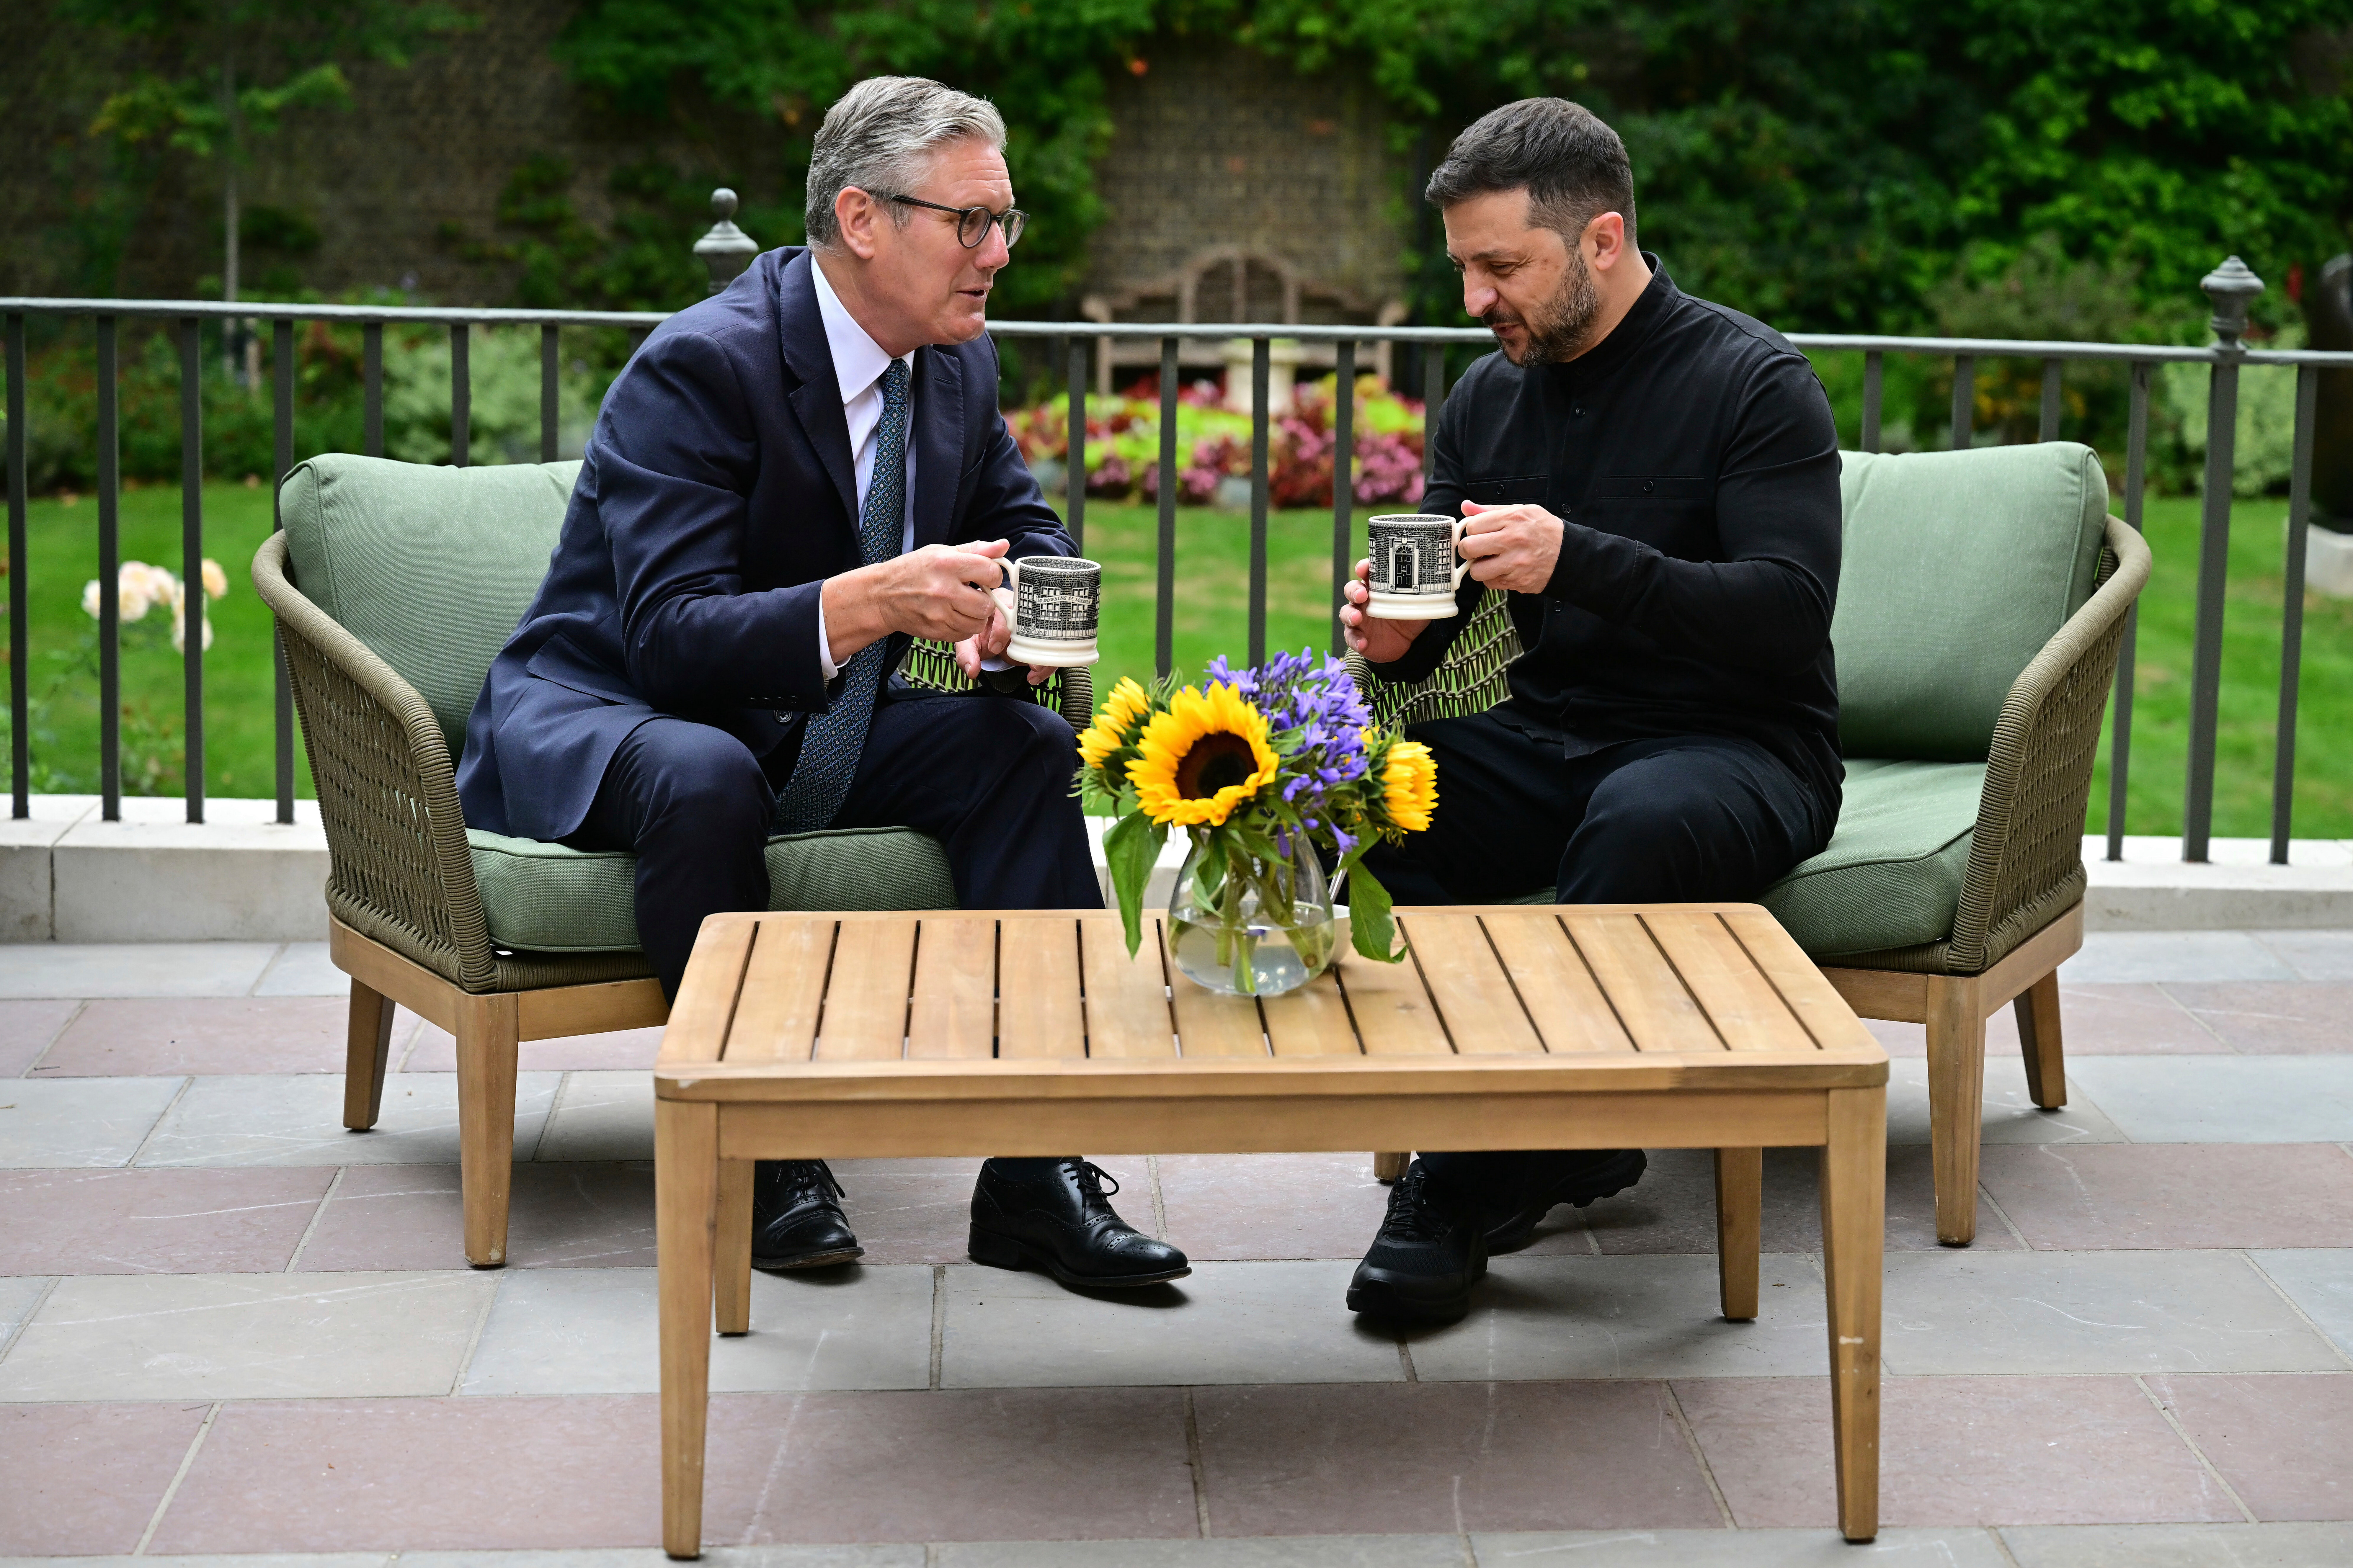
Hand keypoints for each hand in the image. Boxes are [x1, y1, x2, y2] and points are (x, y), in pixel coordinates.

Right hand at [824, 538, 1008, 666]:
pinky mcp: (936, 631)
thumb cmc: (913, 570)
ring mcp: (939, 614)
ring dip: (975, 616)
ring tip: (963, 606)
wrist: (883, 595)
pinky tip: (953, 616)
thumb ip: (975, 550)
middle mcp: (944, 590)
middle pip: (986, 605)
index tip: (985, 577)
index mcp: (947, 564)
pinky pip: (964, 635)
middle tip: (974, 594)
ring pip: (978, 623)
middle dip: (985, 600)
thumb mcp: (941, 552)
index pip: (990, 573)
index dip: (993, 576)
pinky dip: (963, 627)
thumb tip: (1003, 546)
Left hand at [952, 595, 1051, 685]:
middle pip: (1031, 618)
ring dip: (1043, 652)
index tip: (994, 648)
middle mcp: (1019, 607)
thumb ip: (967, 655)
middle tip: (1023, 659)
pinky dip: (1047, 661)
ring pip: (1045, 633)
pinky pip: (1050, 646)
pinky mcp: (1042, 635)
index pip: (1004, 611)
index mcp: (998, 602)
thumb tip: (972, 670)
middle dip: (1029, 639)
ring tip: (1034, 669)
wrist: (990, 637)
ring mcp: (1034, 620)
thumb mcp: (969, 643)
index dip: (1000, 631)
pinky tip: (1036, 673)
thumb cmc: (980, 633)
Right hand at [1339, 557, 1426, 662]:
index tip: (1364, 568)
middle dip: (1354, 590)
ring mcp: (1359, 618)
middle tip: (1362, 595)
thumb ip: (1424, 597)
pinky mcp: (1357, 635)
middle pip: (1351, 590)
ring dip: (1349, 614)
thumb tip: (1443, 586)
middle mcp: (1365, 601)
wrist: (1406, 645)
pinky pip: (1351, 636)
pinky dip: (1355, 640)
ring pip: (1346, 612)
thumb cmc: (1410, 619)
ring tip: (1357, 618)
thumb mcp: (1420, 606)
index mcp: (1378, 589)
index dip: (1363, 568)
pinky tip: (1363, 643)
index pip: (1367, 574)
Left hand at [1458, 499, 1562, 594]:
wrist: (1568, 554)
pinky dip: (1493, 579)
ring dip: (1479, 568)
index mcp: (1512, 519)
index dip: (1472, 530)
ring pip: (1476, 571)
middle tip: (1477, 549)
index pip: (1473, 526)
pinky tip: (1503, 570)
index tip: (1477, 533)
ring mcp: (1514, 563)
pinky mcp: (1517, 581)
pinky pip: (1490, 584)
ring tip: (1490, 561)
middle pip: (1469, 547)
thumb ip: (1491, 511)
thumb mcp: (1521, 511)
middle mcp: (1512, 540)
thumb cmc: (1543, 530)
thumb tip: (1466, 506)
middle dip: (1468, 549)